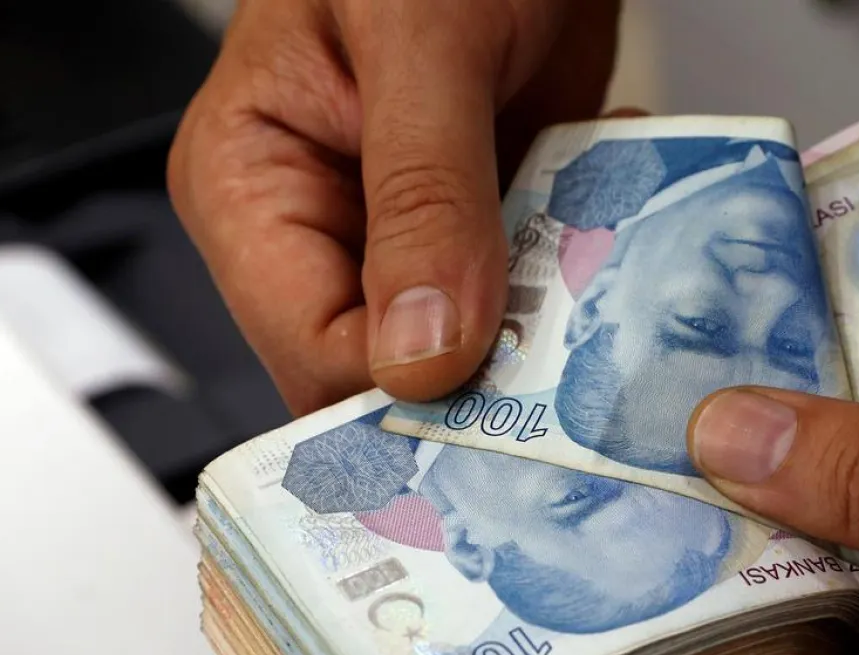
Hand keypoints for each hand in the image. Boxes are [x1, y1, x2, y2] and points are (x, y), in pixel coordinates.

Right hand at [168, 0, 620, 413]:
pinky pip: (526, 301)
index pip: (309, 349)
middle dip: (476, 382)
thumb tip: (420, 353)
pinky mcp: (484, 231)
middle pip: (384, 372)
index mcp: (251, 188)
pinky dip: (575, 293)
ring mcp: (410, 237)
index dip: (397, 392)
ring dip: (541, 340)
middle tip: (563, 380)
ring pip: (467, 351)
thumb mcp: (418, 47)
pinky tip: (608, 261)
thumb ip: (420, 195)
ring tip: (597, 305)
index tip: (496, 404)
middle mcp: (324, 229)